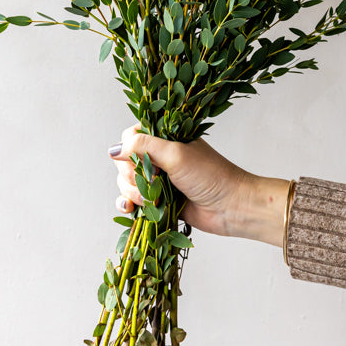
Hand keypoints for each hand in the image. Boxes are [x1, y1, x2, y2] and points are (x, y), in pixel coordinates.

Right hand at [108, 124, 288, 245]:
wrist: (231, 207)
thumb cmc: (209, 175)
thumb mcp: (176, 154)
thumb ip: (144, 147)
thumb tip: (114, 149)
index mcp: (165, 137)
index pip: (131, 136)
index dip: (128, 150)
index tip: (137, 161)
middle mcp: (160, 156)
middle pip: (125, 161)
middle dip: (129, 175)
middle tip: (150, 181)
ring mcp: (158, 179)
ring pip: (126, 182)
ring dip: (132, 192)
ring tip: (153, 199)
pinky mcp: (158, 200)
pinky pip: (133, 201)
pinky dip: (128, 205)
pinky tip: (132, 209)